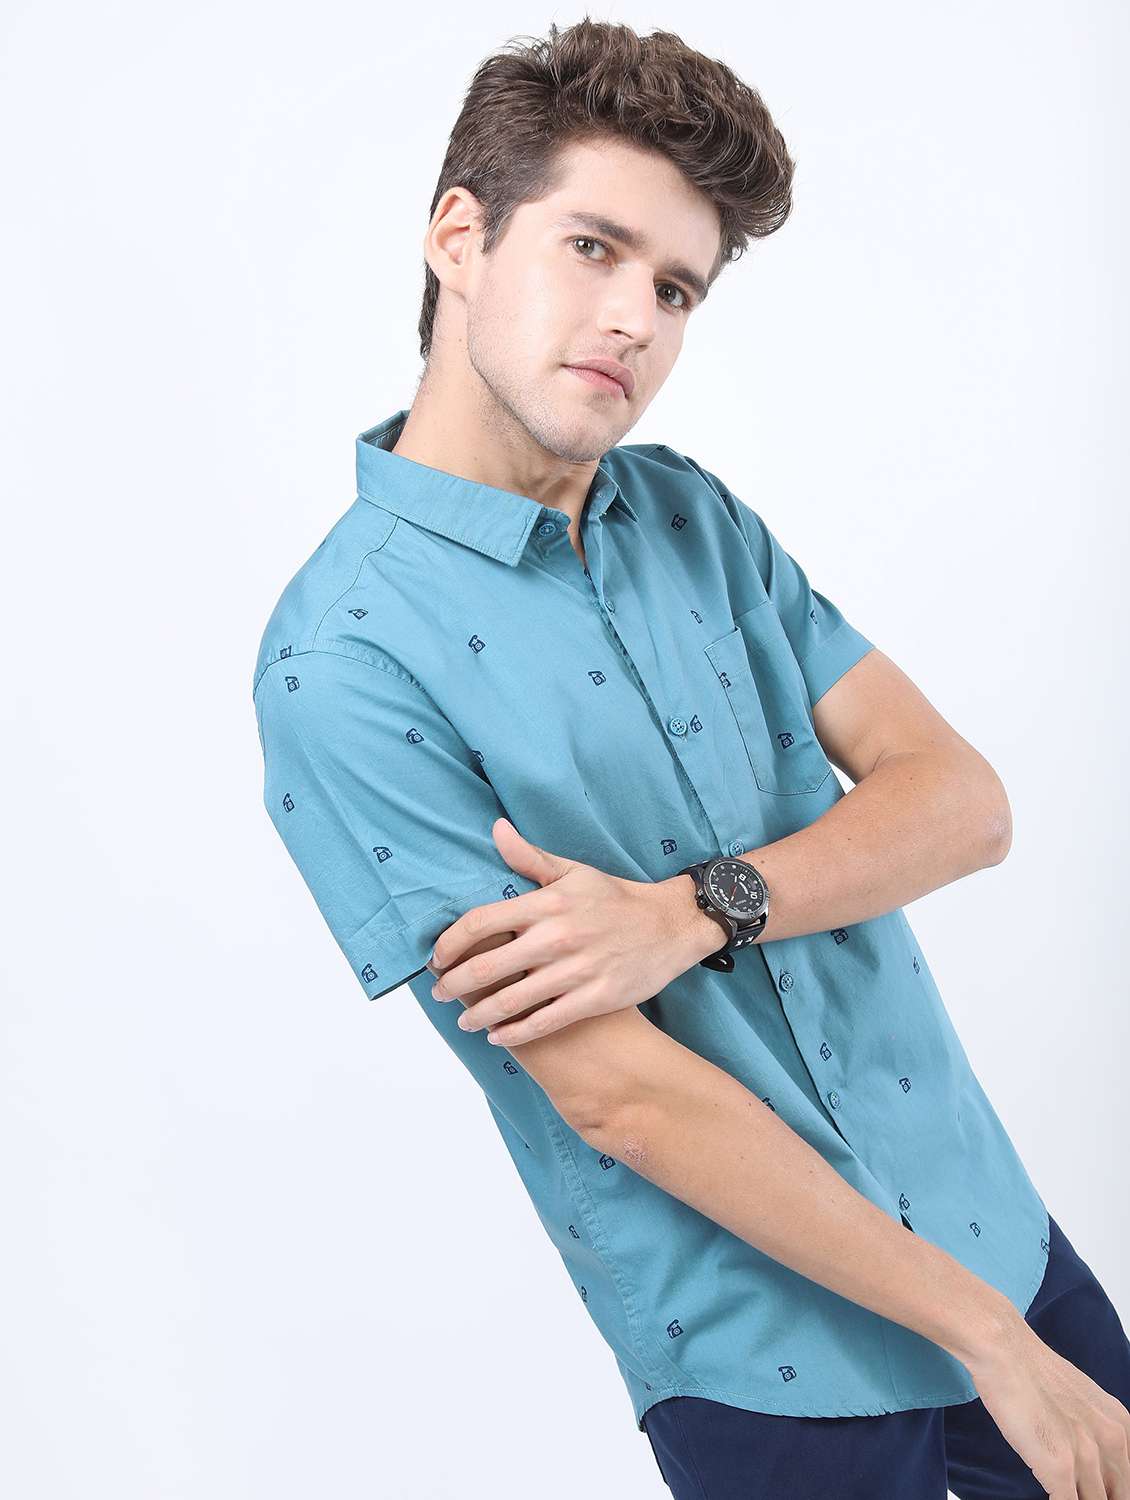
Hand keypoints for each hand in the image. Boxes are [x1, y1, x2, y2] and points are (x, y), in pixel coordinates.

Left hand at [424, 817, 716, 1045]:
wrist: (671, 925)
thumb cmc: (616, 897)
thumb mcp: (573, 871)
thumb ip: (529, 857)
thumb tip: (495, 830)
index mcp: (547, 902)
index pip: (481, 922)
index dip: (450, 943)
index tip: (436, 957)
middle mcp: (557, 936)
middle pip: (487, 966)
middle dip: (453, 984)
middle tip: (439, 992)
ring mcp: (577, 970)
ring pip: (512, 1001)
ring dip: (479, 1014)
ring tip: (464, 1020)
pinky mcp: (596, 998)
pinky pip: (545, 1022)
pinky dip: (515, 1033)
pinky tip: (498, 1036)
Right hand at [963, 1308, 1129, 1497]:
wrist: (1004, 1351)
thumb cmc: (1031, 1370)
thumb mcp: (1081, 1399)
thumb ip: (1093, 1433)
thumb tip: (1089, 1460)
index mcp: (1121, 1426)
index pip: (1129, 1479)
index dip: (1114, 1489)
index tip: (1099, 1488)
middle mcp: (1111, 1442)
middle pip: (1118, 1495)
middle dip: (1100, 1498)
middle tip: (1078, 1491)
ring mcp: (1086, 1456)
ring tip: (1059, 1489)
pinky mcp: (1059, 1467)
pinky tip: (1048, 1492)